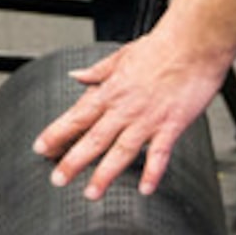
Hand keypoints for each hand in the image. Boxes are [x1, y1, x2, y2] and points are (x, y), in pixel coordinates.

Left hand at [31, 26, 231, 200]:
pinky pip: (159, 153)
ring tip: (91, 192)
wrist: (194, 41)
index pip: (77, 116)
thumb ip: (98, 70)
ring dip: (104, 173)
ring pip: (121, 151)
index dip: (56, 134)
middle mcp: (126, 108)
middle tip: (58, 179)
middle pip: (94, 139)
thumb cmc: (163, 46)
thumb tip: (77, 75)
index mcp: (112, 91)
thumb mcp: (122, 54)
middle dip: (73, 161)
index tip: (41, 149)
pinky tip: (145, 188)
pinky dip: (152, 172)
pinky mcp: (171, 124)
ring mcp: (148, 118)